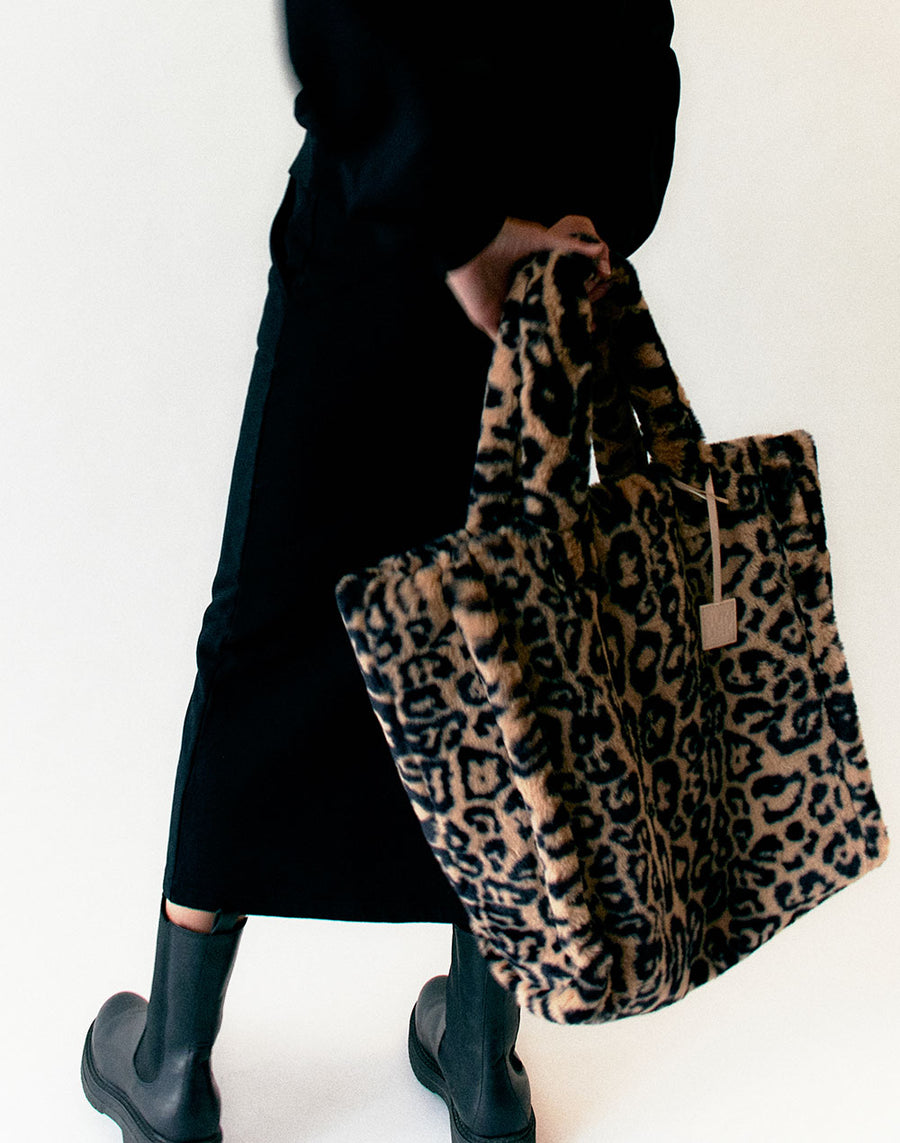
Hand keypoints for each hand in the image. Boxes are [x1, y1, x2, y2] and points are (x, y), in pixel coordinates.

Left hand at [445, 215, 610, 338]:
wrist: (473, 244)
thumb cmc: (504, 237)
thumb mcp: (542, 239)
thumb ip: (570, 247)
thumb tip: (600, 249)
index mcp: (528, 275)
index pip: (551, 294)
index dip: (570, 303)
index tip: (590, 313)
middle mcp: (516, 293)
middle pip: (540, 314)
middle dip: (558, 325)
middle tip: (582, 335)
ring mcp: (502, 309)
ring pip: (524, 329)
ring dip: (540, 340)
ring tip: (564, 351)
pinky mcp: (488, 320)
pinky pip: (503, 339)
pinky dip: (516, 348)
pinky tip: (535, 358)